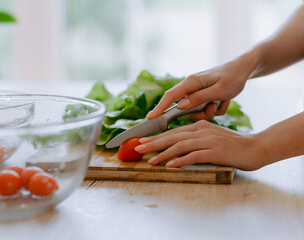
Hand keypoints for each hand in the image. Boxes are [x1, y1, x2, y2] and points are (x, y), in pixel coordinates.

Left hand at [135, 120, 265, 170]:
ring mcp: (208, 140)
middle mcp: (201, 130)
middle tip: (138, 149)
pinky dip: (180, 160)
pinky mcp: (215, 151)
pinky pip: (194, 156)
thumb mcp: (211, 138)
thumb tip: (176, 148)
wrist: (255, 147)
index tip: (142, 142)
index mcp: (199, 126)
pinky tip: (170, 165)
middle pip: (172, 137)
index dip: (156, 137)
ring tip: (151, 161)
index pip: (173, 132)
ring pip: (180, 145)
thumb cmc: (232, 145)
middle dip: (153, 143)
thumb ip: (195, 139)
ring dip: (163, 154)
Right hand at [146, 60, 250, 119]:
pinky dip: (216, 108)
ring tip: (223, 99)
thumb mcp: (218, 90)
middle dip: (200, 112)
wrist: (244, 69)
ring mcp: (197, 92)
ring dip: (211, 110)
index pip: (170, 96)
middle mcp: (191, 87)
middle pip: (185, 108)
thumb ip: (198, 99)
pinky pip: (206, 110)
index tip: (149, 118)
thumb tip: (180, 106)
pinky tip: (225, 99)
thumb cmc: (232, 77)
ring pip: (197, 111)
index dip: (159, 107)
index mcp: (191, 82)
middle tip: (215, 105)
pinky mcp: (202, 96)